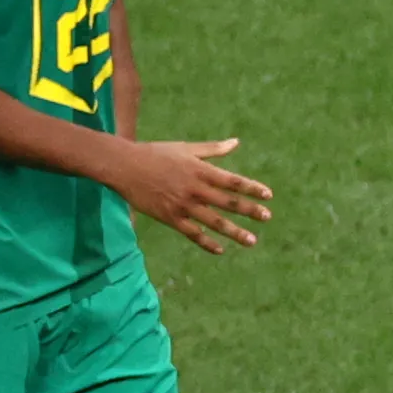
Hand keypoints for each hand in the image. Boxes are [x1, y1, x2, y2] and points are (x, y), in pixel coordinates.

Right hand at [112, 138, 272, 253]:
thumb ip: (213, 149)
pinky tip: (220, 250)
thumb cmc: (156, 153)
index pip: (232, 181)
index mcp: (200, 170)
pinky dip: (207, 242)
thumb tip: (236, 142)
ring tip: (252, 241)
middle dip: (249, 211)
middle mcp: (194, 189)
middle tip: (267, 217)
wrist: (124, 166)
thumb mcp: (186, 148)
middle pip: (227, 202)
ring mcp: (182, 205)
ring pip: (214, 222)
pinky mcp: (169, 217)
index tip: (268, 195)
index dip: (251, 188)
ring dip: (234, 232)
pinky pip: (192, 234)